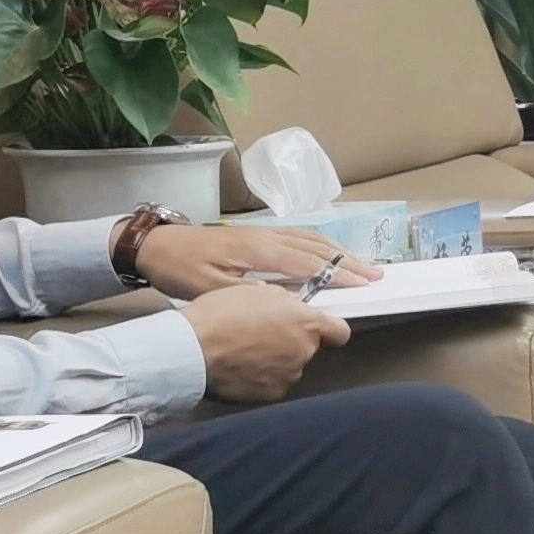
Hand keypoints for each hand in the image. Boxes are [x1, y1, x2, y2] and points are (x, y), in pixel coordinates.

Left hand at [138, 223, 380, 299]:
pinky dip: (322, 244)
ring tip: (362, 264)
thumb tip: (285, 301)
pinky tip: (329, 252)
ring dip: (340, 251)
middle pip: (318, 246)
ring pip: (312, 238)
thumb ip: (248, 294)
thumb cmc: (181, 269)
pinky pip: (300, 235)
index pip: (309, 262)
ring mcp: (264, 232)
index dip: (339, 274)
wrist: (156, 244)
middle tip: (377, 274)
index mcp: (260, 249)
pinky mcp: (257, 233)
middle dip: (349, 261)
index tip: (365, 283)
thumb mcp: (208, 289)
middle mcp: (268, 236)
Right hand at [183, 283, 348, 402]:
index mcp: (307, 324)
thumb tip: (291, 307)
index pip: (340, 332)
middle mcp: (305, 352)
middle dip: (292, 341)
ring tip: (245, 350)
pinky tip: (240, 367)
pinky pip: (272, 383)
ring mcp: (289, 376)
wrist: (192, 350)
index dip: (329, 329)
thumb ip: (285, 302)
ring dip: (276, 360)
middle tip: (262, 333)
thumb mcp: (257, 291)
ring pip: (290, 366)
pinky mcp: (270, 394)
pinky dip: (261, 377)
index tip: (319, 328)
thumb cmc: (221, 315)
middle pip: (309, 348)